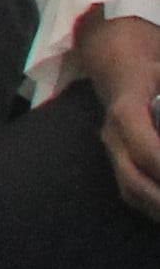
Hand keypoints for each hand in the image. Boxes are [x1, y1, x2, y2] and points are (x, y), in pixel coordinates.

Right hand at [82, 15, 159, 222]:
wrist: (115, 61)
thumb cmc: (149, 65)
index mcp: (125, 109)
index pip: (143, 145)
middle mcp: (113, 134)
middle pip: (133, 179)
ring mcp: (112, 148)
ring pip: (131, 190)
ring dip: (158, 208)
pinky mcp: (117, 158)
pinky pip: (132, 190)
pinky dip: (154, 206)